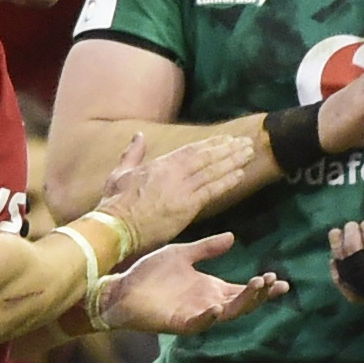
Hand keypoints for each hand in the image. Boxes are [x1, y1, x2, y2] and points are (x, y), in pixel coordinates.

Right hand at [93, 129, 256, 254]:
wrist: (116, 227)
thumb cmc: (114, 204)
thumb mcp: (120, 173)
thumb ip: (133, 153)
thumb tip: (139, 135)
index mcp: (160, 164)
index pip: (191, 150)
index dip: (211, 144)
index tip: (226, 139)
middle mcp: (174, 173)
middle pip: (207, 157)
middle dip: (228, 149)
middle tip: (245, 142)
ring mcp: (182, 189)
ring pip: (213, 171)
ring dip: (233, 161)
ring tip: (249, 154)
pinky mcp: (187, 207)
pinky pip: (212, 191)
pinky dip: (227, 182)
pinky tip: (240, 174)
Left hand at [100, 234, 289, 335]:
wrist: (121, 289)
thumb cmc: (149, 275)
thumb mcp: (183, 255)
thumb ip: (207, 248)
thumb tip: (233, 237)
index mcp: (210, 289)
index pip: (244, 290)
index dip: (263, 287)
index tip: (281, 280)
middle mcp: (207, 303)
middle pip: (242, 303)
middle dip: (260, 294)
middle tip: (275, 282)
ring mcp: (194, 314)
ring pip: (226, 313)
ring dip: (243, 302)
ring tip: (257, 286)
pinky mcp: (177, 323)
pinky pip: (197, 323)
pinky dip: (208, 317)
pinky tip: (218, 308)